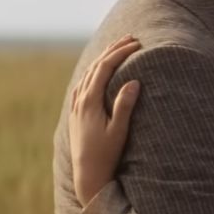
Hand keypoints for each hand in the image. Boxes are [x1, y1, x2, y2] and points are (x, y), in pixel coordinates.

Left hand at [70, 36, 141, 206]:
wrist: (87, 175)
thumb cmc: (106, 155)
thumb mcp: (119, 131)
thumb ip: (124, 106)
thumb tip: (134, 81)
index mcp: (90, 102)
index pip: (105, 68)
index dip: (120, 53)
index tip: (137, 45)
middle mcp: (80, 100)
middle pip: (95, 67)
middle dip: (113, 50)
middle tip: (130, 38)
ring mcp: (76, 106)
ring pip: (88, 74)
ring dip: (103, 59)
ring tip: (117, 50)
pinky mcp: (76, 114)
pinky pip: (83, 84)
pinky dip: (93, 72)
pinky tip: (97, 73)